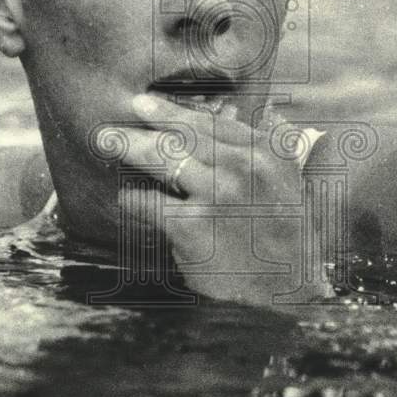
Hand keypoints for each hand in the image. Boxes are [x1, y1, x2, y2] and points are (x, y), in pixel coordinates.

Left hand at [110, 93, 330, 304]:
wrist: (287, 293)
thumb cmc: (287, 242)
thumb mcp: (290, 187)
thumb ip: (268, 154)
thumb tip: (252, 121)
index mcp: (267, 153)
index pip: (213, 123)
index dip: (175, 111)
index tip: (147, 103)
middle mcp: (244, 166)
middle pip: (183, 135)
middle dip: (144, 124)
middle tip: (114, 120)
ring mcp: (217, 193)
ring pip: (163, 158)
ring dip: (129, 147)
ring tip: (105, 142)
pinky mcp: (192, 225)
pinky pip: (150, 204)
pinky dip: (133, 200)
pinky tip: (125, 198)